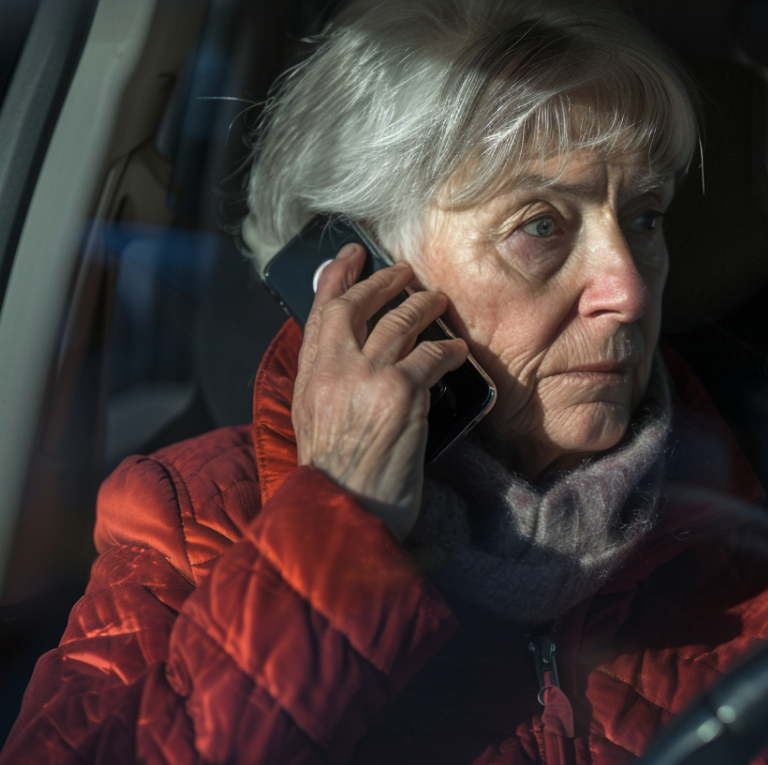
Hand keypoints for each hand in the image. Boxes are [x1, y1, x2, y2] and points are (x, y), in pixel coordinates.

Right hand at [291, 243, 468, 539]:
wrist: (341, 511)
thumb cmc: (335, 478)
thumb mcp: (313, 423)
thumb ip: (326, 385)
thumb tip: (350, 358)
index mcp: (309, 377)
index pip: (321, 312)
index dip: (338, 277)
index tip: (350, 256)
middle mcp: (333, 369)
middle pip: (359, 305)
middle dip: (384, 281)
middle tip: (403, 271)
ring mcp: (367, 377)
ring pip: (400, 322)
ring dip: (423, 306)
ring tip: (438, 301)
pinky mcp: (400, 393)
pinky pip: (432, 356)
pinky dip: (448, 351)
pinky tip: (459, 353)